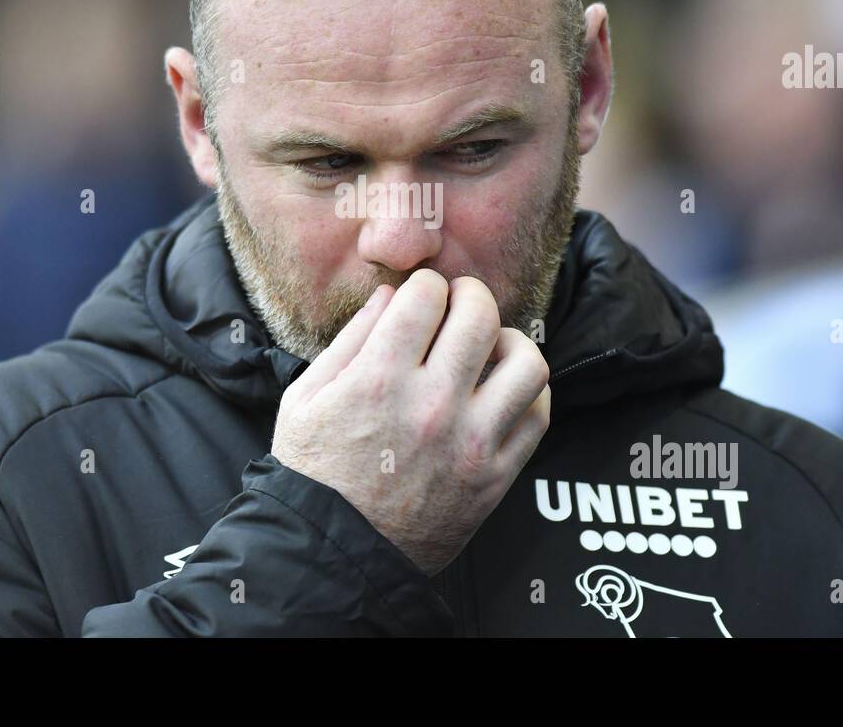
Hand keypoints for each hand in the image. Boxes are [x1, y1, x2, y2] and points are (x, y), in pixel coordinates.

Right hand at [271, 269, 550, 575]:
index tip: (422, 297)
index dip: (426, 285)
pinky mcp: (494, 477)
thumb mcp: (305, 398)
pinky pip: (538, 416)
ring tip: (489, 348)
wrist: (334, 556)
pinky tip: (505, 388)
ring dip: (509, 342)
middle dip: (470, 297)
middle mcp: (431, 404)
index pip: (428, 293)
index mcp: (378, 379)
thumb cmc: (314, 473)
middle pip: (480, 314)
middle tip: (459, 307)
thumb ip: (350, 340)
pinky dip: (529, 391)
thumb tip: (392, 294)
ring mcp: (470, 442)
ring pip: (526, 362)